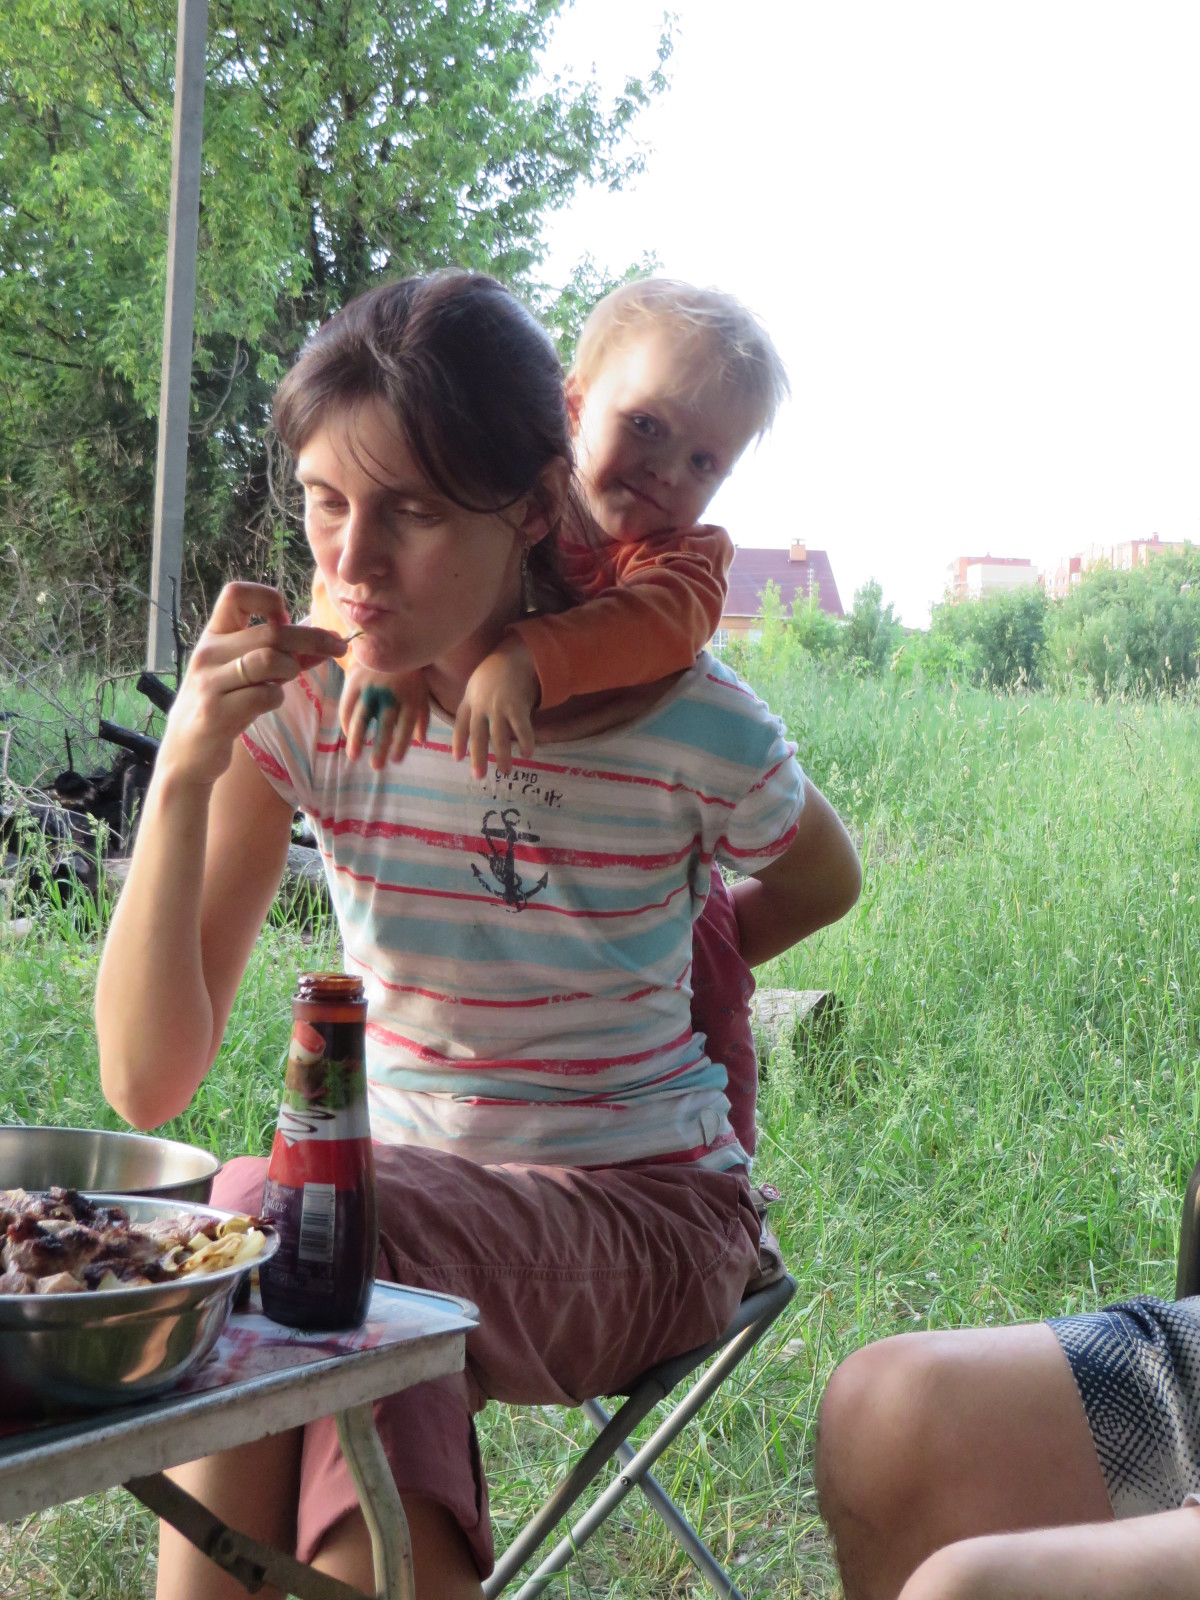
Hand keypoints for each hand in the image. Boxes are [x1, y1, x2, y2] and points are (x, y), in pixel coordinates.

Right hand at [156, 583, 346, 788]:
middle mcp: (208, 653)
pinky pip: (264, 695)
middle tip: (338, 647)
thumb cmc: (223, 706)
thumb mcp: (246, 674)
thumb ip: (282, 655)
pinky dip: (277, 697)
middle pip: (270, 632)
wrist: (186, 753)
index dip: (268, 599)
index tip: (285, 620)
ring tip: (286, 680)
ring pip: (268, 660)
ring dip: (291, 669)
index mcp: (213, 636)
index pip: (236, 594)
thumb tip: (328, 641)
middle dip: (312, 638)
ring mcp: (209, 683)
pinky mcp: (216, 713)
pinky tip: (269, 702)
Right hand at [341, 668, 430, 769]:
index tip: (395, 761)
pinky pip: (348, 705)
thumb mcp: (421, 691)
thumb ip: (422, 716)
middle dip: (380, 747)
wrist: (389, 640)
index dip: (402, 743)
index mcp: (411, 695)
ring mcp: (371, 685)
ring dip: (357, 739)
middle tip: (376, 767)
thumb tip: (421, 741)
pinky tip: (348, 735)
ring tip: (353, 757)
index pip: (407, 723)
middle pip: (385, 723)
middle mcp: (391, 691)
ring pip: (362, 716)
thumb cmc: (408, 673)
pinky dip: (346, 722)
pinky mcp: (354, 679)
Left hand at [452, 635, 539, 779]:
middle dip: (478, 758)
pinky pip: (521, 728)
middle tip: (479, 776)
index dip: (459, 743)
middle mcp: (482, 707)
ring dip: (502, 756)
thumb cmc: (494, 673)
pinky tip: (527, 754)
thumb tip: (468, 726)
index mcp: (470, 702)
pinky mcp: (517, 706)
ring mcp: (499, 707)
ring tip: (505, 771)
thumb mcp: (475, 686)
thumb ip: (470, 705)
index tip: (457, 759)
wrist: (513, 656)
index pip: (461, 726)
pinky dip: (525, 742)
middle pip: (478, 736)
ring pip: (499, 737)